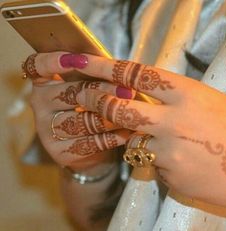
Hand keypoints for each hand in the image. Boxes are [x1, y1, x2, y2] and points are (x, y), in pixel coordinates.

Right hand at [29, 52, 133, 170]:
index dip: (53, 61)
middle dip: (101, 92)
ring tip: (132, 113)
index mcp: (44, 84)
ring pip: (81, 121)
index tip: (80, 60)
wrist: (88, 146)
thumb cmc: (90, 108)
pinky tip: (126, 132)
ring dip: (110, 117)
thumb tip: (118, 69)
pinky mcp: (60, 152)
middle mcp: (41, 106)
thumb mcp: (88, 88)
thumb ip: (94, 76)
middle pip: (69, 94)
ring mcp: (47, 131)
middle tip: (127, 92)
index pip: (35, 67)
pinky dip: (111, 137)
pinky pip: (89, 144)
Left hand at [50, 52, 225, 206]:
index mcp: (187, 94)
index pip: (137, 75)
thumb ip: (170, 98)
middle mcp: (173, 120)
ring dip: (136, 140)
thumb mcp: (204, 101)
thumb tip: (137, 93)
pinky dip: (156, 160)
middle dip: (95, 101)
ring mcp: (169, 150)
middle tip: (82, 95)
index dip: (106, 67)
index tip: (85, 62)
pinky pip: (150, 163)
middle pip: (119, 108)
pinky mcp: (168, 173)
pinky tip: (180, 161)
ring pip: (131, 142)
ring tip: (165, 143)